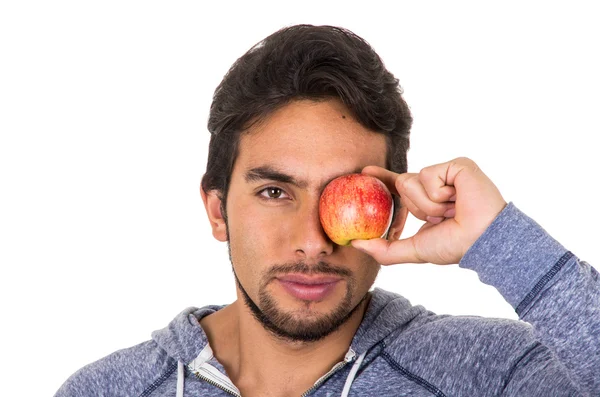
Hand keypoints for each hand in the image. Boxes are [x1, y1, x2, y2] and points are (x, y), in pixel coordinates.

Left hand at [351, 157, 506, 264]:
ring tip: (451, 209)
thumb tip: (356, 244)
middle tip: (442, 217)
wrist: (482, 240)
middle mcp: (436, 184)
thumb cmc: (455, 245)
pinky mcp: (457, 165)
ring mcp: (447, 173)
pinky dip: (438, 193)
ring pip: (413, 180)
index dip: (382, 179)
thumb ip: (385, 249)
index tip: (364, 172)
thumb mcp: (414, 250)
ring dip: (428, 204)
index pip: (398, 187)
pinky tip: (457, 198)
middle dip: (417, 207)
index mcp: (427, 200)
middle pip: (403, 184)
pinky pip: (428, 174)